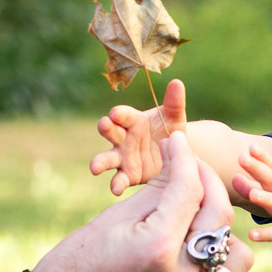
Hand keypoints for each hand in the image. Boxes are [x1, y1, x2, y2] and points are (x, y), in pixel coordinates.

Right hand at [37, 131, 251, 271]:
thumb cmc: (77, 263)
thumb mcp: (114, 219)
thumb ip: (158, 190)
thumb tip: (182, 160)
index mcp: (156, 248)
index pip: (189, 189)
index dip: (185, 157)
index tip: (178, 142)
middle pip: (220, 216)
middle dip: (207, 182)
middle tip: (191, 169)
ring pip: (236, 255)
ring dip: (223, 230)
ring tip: (198, 218)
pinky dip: (215, 261)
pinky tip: (192, 247)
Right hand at [89, 77, 189, 195]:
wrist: (176, 155)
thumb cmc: (171, 130)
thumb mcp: (175, 117)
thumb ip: (174, 102)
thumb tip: (177, 82)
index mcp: (133, 120)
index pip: (123, 115)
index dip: (119, 113)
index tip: (115, 113)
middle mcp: (124, 138)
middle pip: (111, 132)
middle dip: (106, 129)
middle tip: (103, 125)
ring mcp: (123, 157)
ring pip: (108, 158)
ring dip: (100, 162)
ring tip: (94, 167)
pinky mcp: (128, 175)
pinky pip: (119, 179)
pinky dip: (116, 184)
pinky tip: (116, 189)